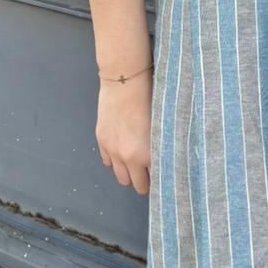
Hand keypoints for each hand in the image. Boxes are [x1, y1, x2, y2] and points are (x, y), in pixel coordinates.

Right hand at [95, 72, 152, 194]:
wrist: (126, 82)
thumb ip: (161, 146)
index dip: (159, 180)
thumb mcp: (161, 126)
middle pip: (135, 185)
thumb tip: (165, 158)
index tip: (163, 176)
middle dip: (143, 181)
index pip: (153, 181)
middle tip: (150, 172)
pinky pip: (107, 162)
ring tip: (136, 163)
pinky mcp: (101, 140)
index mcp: (146, 154)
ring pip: (120, 177)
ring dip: (128, 173)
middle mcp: (128, 157)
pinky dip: (115, 160)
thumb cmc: (150, 99)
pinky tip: (122, 150)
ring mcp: (112, 150)